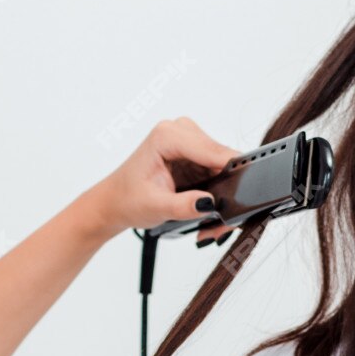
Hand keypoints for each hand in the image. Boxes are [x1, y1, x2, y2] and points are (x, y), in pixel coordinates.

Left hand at [83, 117, 240, 243]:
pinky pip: (217, 169)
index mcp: (167, 136)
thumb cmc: (126, 199)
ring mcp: (188, 140)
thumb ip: (184, 206)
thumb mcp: (156, 207)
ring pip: (223, 165)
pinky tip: (205, 207)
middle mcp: (179, 131)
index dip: (231, 174)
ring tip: (209, 220)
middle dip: (227, 189)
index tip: (240, 199)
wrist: (115, 202)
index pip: (213, 151)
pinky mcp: (193, 152)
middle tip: (218, 224)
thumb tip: (210, 203)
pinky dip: (217, 189)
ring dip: (222, 191)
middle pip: (222, 158)